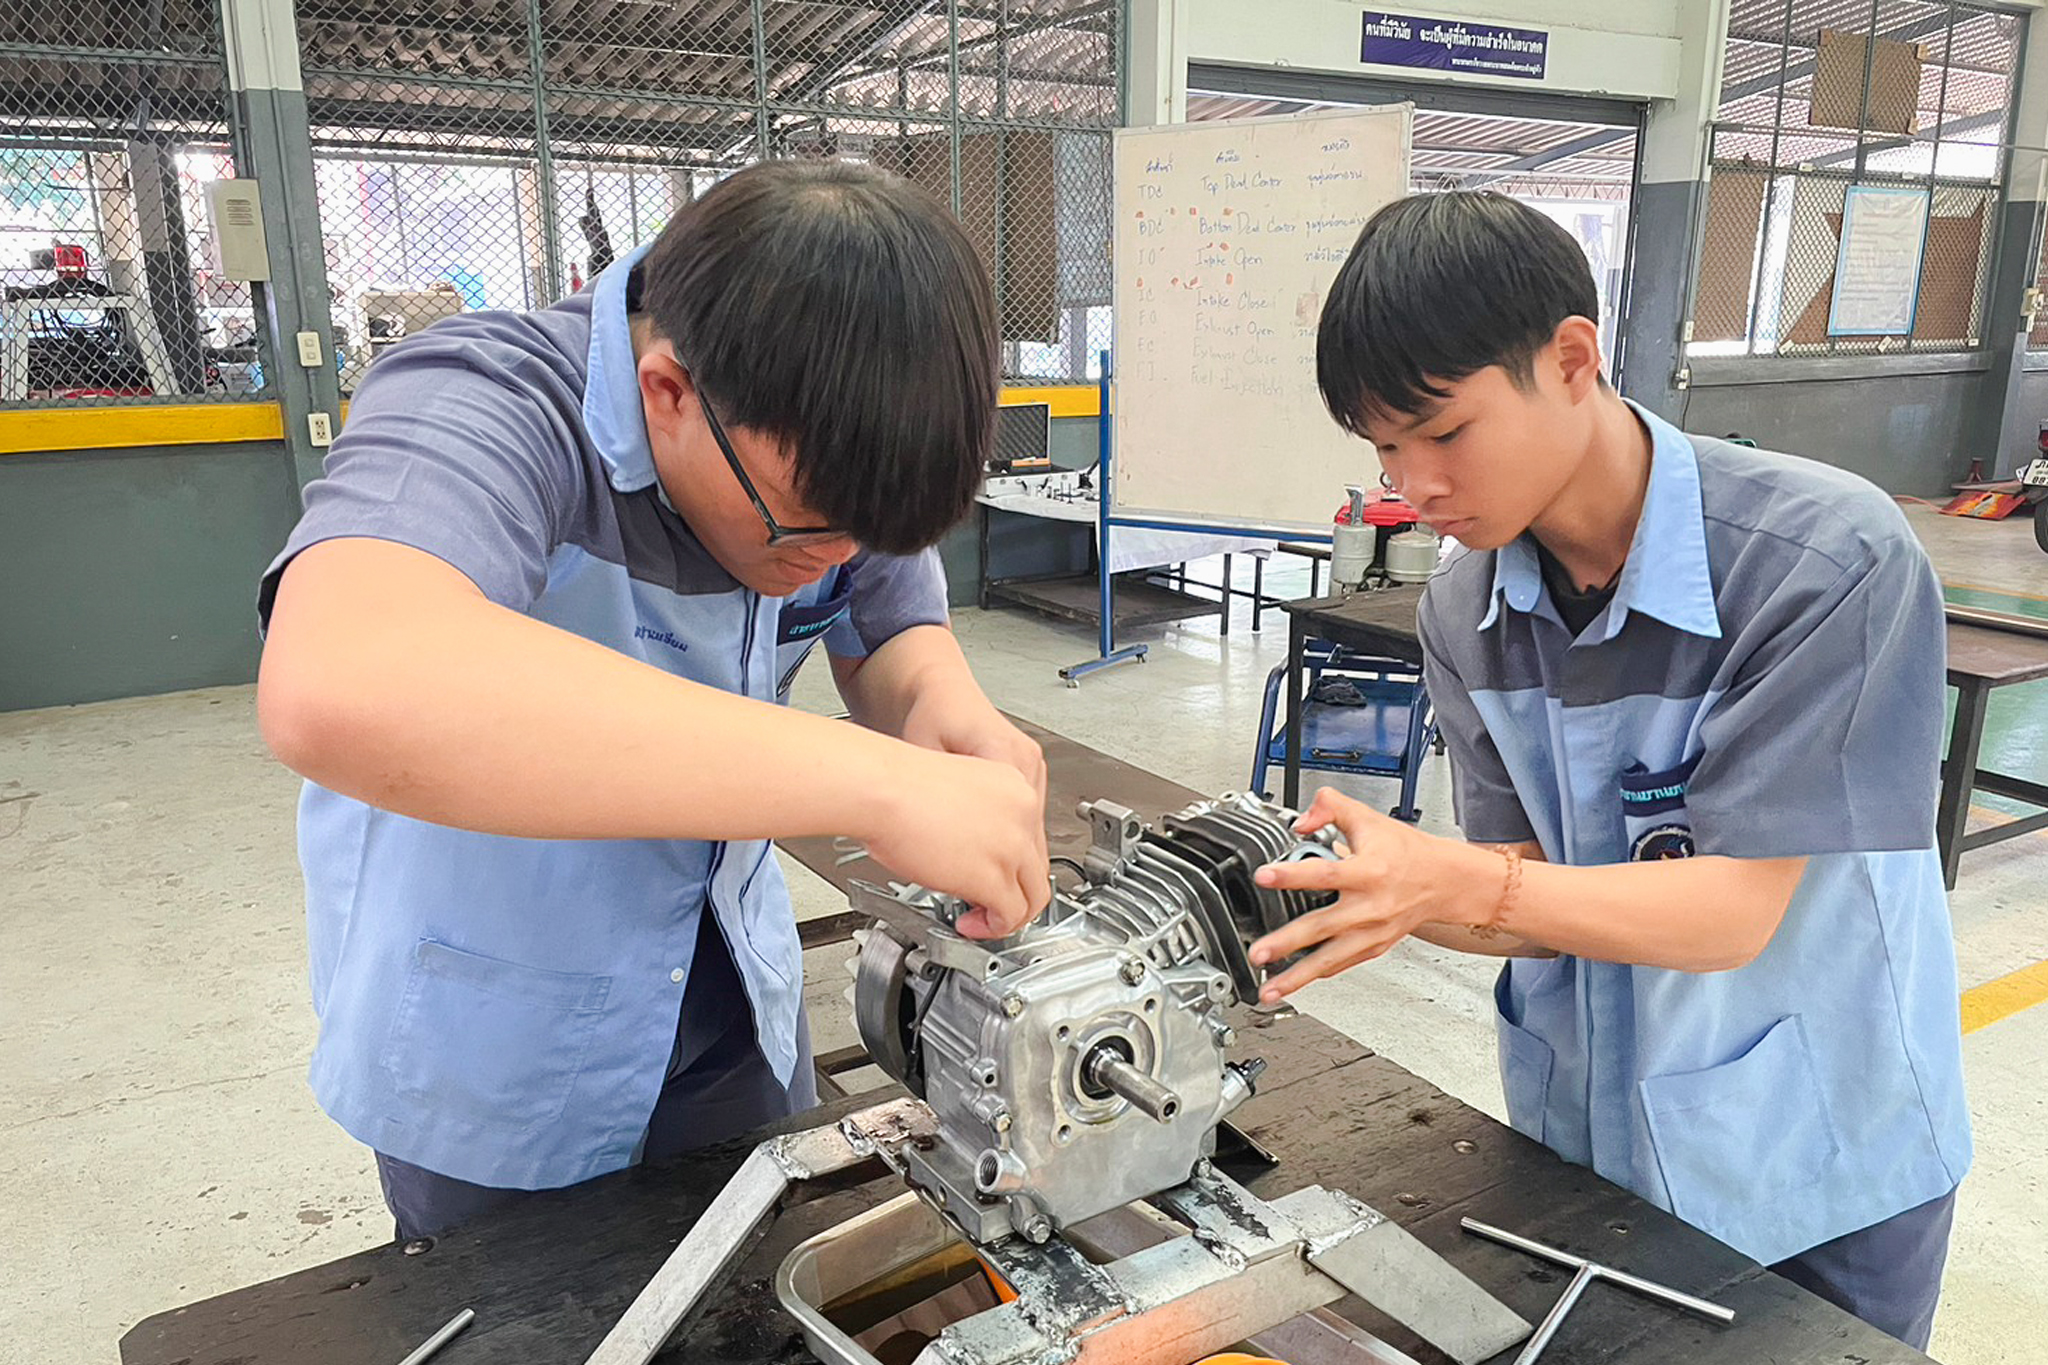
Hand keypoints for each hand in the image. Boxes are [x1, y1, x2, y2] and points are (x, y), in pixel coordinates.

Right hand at [898, 691, 1049, 936]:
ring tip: (981, 921)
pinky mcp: (994, 875)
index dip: (1013, 866)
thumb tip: (972, 853)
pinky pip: (1010, 916)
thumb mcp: (954, 792)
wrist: (883, 788)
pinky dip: (993, 929)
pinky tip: (970, 925)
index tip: (995, 877)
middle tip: (990, 906)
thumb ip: (976, 822)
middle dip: (1015, 894)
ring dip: (1007, 917)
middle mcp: (1022, 813)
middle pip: (1037, 869)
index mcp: (1014, 787)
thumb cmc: (898, 786)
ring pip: (1033, 897)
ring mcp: (1013, 845)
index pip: (1031, 837)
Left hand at [1247, 788, 1490, 1001]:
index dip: (1292, 875)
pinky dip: (1315, 976)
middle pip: (1323, 926)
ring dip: (1297, 976)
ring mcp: (1371, 932)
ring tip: (1268, 989)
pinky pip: (1340, 965)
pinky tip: (1290, 984)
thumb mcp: (1367, 817)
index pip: (1325, 874)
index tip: (1264, 876)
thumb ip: (1330, 807)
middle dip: (1287, 942)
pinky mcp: (1373, 948)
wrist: (1442, 881)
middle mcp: (1369, 906)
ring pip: (1331, 959)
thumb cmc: (1404, 851)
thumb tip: (1300, 822)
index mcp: (1368, 871)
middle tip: (1258, 952)